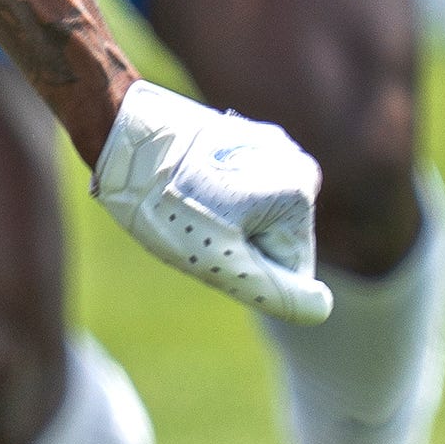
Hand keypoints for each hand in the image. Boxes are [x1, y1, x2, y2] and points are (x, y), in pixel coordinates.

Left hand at [91, 79, 332, 323]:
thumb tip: (321, 310)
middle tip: (195, 224)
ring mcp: (271, 146)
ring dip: (226, 224)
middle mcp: (297, 163)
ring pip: (258, 218)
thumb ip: (275, 291)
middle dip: (237, 245)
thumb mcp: (221, 261)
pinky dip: (217, 198)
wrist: (123, 134)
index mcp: (301, 192)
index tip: (210, 241)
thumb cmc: (166, 202)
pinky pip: (242, 192)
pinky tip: (187, 183)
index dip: (245, 268)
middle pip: (276, 240)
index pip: (292, 269)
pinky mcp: (245, 138)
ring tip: (188, 203)